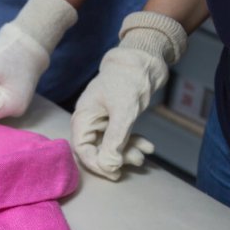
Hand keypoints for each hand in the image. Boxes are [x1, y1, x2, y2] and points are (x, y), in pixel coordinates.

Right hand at [71, 12, 186, 179]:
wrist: (145, 57)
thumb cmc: (129, 79)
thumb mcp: (123, 112)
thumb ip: (114, 141)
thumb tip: (109, 166)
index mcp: (83, 118)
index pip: (82, 149)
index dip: (97, 163)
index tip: (114, 172)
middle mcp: (90, 121)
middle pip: (96, 149)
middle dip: (116, 158)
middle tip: (135, 162)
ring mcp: (102, 120)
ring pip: (110, 145)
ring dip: (127, 152)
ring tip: (144, 156)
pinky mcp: (115, 118)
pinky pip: (121, 137)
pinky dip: (133, 142)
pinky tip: (148, 146)